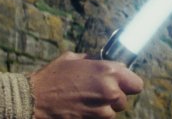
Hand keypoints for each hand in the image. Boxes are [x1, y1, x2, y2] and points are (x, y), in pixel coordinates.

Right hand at [29, 52, 143, 117]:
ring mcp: (102, 110)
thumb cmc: (52, 76)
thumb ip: (94, 60)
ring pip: (113, 111)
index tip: (120, 83)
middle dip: (114, 96)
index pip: (136, 83)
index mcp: (108, 71)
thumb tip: (105, 61)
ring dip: (104, 107)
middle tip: (98, 92)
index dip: (128, 83)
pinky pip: (102, 118)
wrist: (35, 99)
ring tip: (86, 99)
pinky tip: (81, 107)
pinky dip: (95, 115)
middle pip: (125, 99)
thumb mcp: (73, 58)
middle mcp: (110, 90)